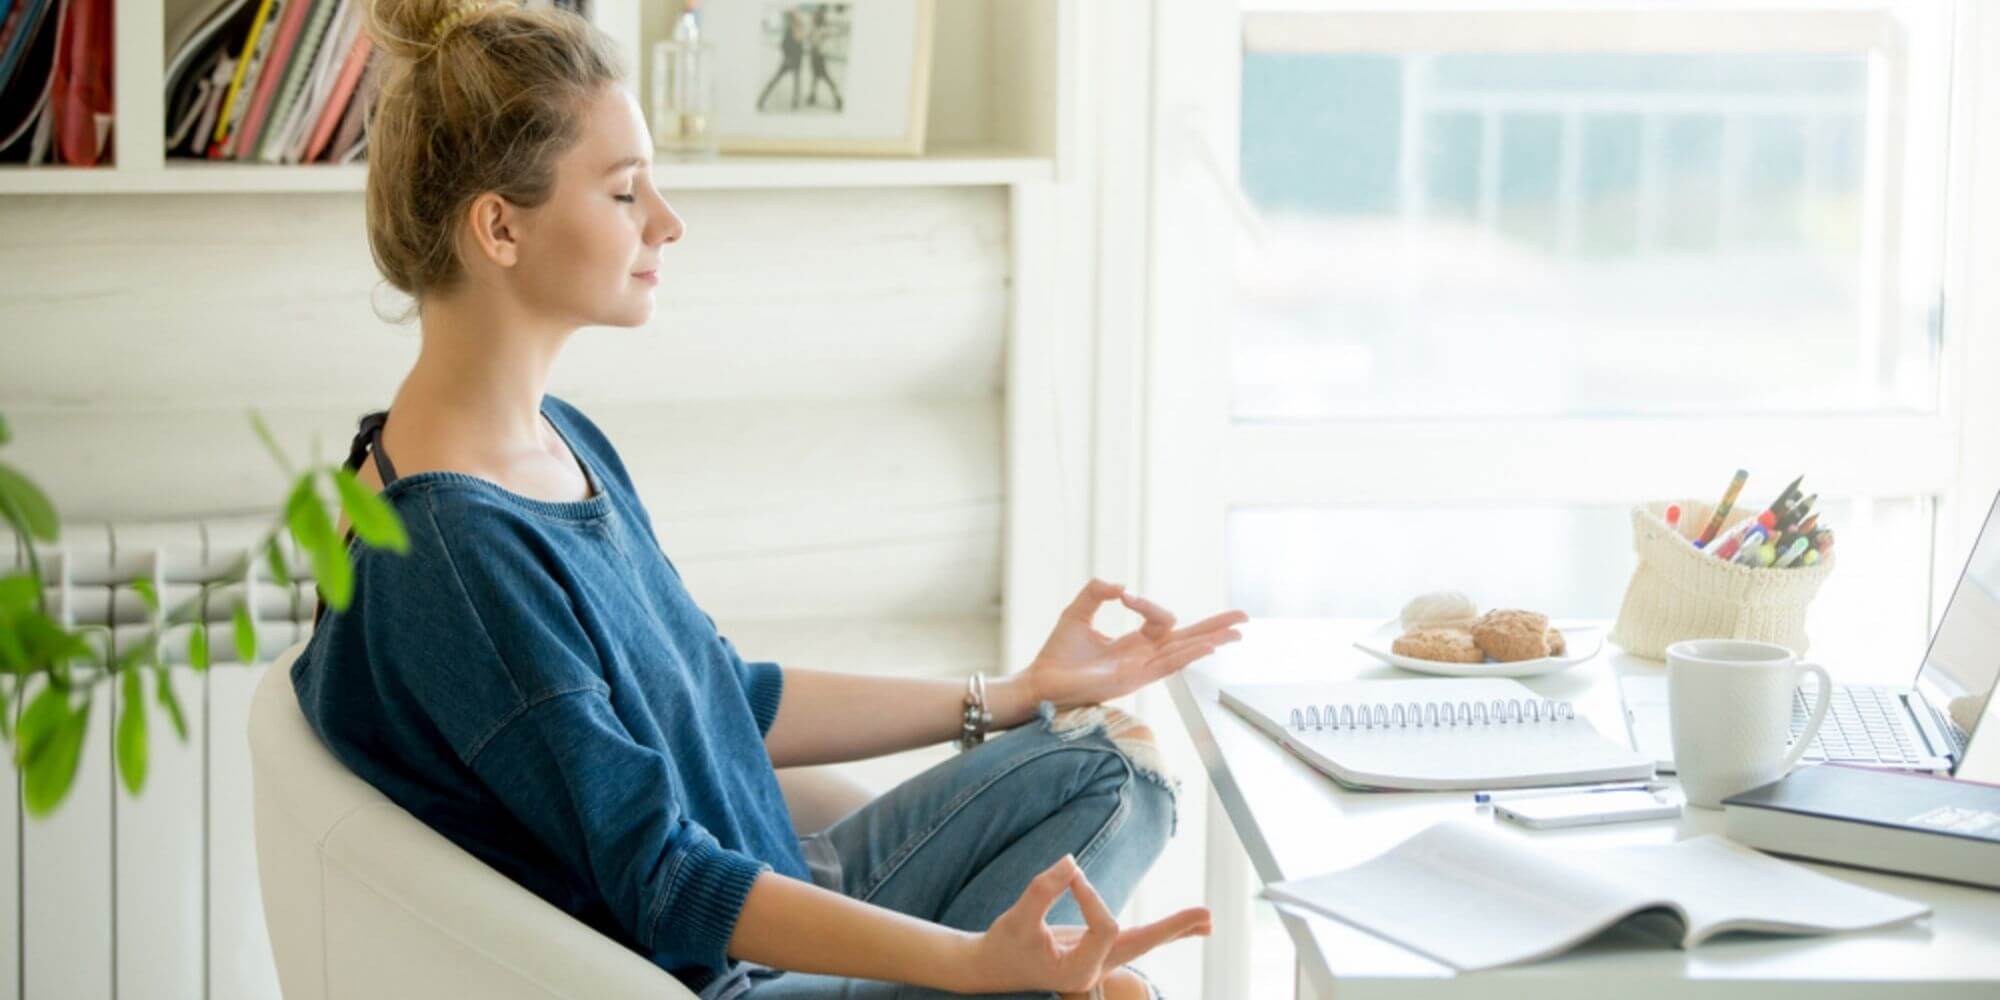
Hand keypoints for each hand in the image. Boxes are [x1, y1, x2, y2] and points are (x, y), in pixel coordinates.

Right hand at [961, 855, 1209, 995]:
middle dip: (1173, 930)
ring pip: (1141, 945)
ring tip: (1206, 922)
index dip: (1091, 896)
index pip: (1104, 926)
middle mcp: (1093, 970)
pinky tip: (1181, 928)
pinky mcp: (1096, 950)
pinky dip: (1157, 932)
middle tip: (1208, 917)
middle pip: (1141, 946)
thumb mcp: (1016, 917)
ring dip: (1173, 931)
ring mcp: (1097, 962)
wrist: (989, 968)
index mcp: (1076, 970)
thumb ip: (1043, 889)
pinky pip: (1132, 940)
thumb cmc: (1002, 945)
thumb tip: (1072, 862)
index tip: (1070, 874)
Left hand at [1023, 579, 1247, 708]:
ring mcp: (1140, 671)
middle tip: (1245, 618)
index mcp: (1134, 644)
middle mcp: (1143, 658)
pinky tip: (1207, 646)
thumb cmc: (1057, 654)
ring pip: (1183, 653)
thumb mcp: (1078, 612)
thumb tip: (1121, 586)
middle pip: (1188, 639)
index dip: (1148, 604)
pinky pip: (1166, 666)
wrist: (1039, 681)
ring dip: (1210, 640)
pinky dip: (1188, 654)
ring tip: (1236, 632)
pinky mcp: (1132, 681)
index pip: (1160, 620)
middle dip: (1215, 628)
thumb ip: (1097, 592)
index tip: (1124, 596)